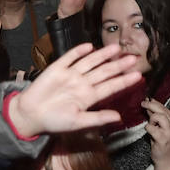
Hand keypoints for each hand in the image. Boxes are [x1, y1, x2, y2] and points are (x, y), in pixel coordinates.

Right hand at [6, 44, 141, 138]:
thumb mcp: (77, 123)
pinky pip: (70, 57)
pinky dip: (79, 51)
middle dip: (118, 65)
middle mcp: (82, 83)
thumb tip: (118, 117)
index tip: (138, 75)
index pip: (110, 86)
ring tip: (116, 48)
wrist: (30, 115)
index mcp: (89, 97)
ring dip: (103, 55)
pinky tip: (89, 46)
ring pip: (90, 62)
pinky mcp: (57, 68)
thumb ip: (97, 118)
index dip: (124, 81)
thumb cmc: (54, 121)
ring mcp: (70, 74)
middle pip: (104, 72)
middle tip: (133, 57)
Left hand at [141, 98, 169, 169]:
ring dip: (151, 118)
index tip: (148, 99)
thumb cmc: (163, 144)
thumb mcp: (162, 129)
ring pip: (158, 117)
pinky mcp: (162, 139)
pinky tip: (149, 131)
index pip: (166, 108)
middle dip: (151, 104)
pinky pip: (151, 128)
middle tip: (143, 103)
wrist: (167, 160)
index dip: (156, 103)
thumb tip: (149, 106)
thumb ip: (156, 118)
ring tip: (150, 124)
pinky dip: (148, 127)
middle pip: (162, 110)